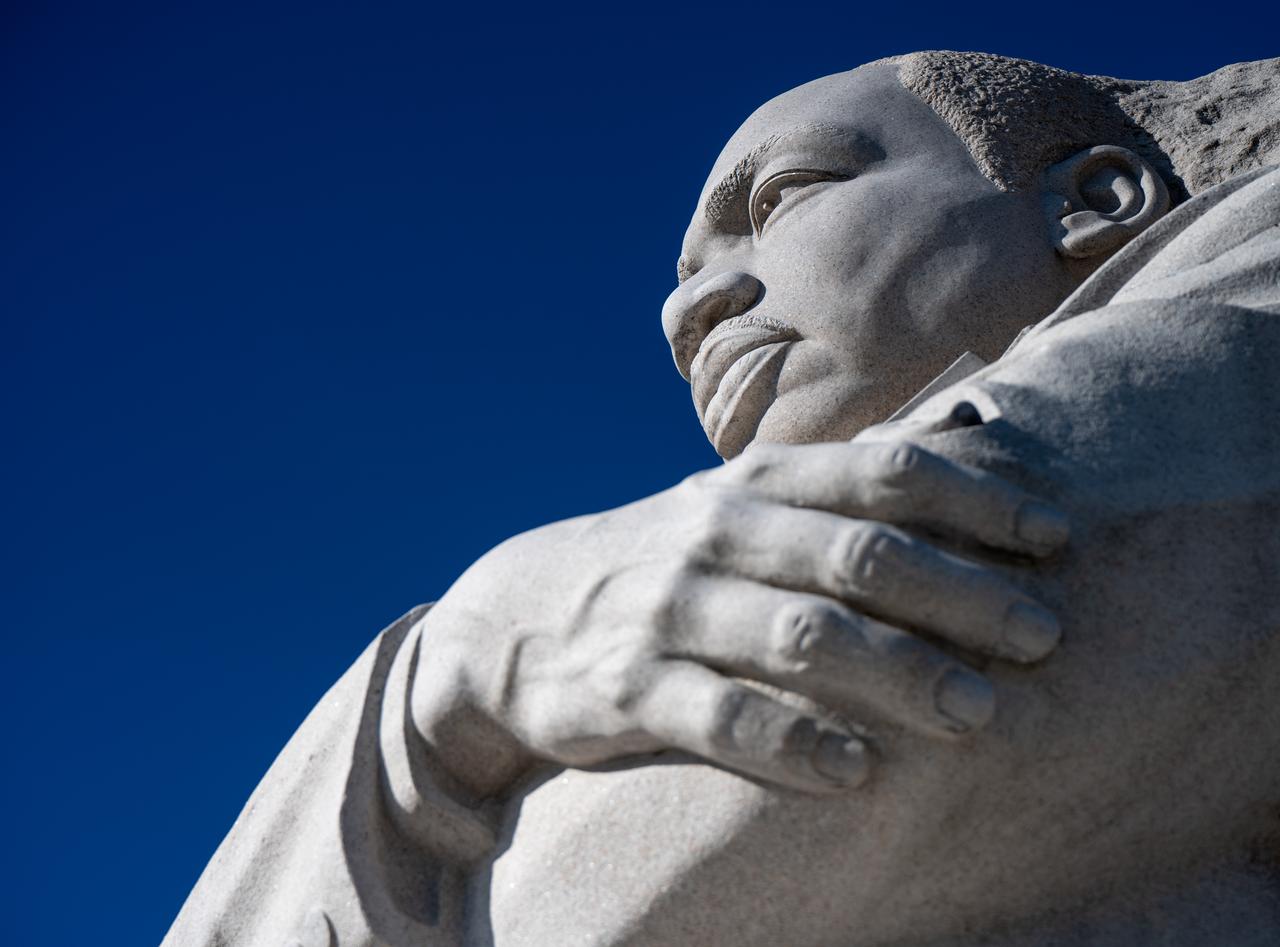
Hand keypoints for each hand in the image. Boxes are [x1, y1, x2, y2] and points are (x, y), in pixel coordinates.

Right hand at [410, 420, 1067, 799]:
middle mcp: (716, 534)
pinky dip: (792, 742)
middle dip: (959, 594)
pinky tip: (858, 771)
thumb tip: (972, 431)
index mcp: (756, 485)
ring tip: (979, 713)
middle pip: (854, 554)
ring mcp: (670, 610)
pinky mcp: (629, 687)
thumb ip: (845, 479)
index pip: (880, 474)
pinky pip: (720, 717)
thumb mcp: (743, 502)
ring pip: (799, 635)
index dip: (974, 500)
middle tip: (1044, 637)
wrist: (524, 610)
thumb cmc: (673, 557)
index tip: (1055, 537)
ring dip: (897, 672)